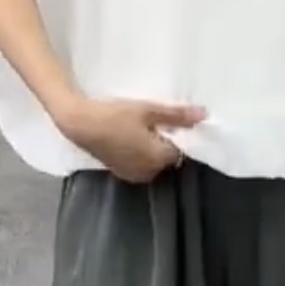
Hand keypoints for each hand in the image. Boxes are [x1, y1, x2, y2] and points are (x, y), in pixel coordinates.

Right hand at [56, 96, 206, 183]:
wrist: (79, 124)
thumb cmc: (115, 115)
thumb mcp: (149, 110)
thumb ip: (177, 115)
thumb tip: (204, 115)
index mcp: (159, 158)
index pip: (181, 150)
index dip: (178, 135)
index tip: (170, 120)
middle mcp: (149, 172)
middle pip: (167, 157)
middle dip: (165, 142)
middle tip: (154, 122)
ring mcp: (133, 175)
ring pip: (153, 162)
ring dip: (151, 149)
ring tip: (141, 128)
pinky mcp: (120, 173)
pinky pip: (139, 165)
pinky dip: (139, 154)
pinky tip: (130, 138)